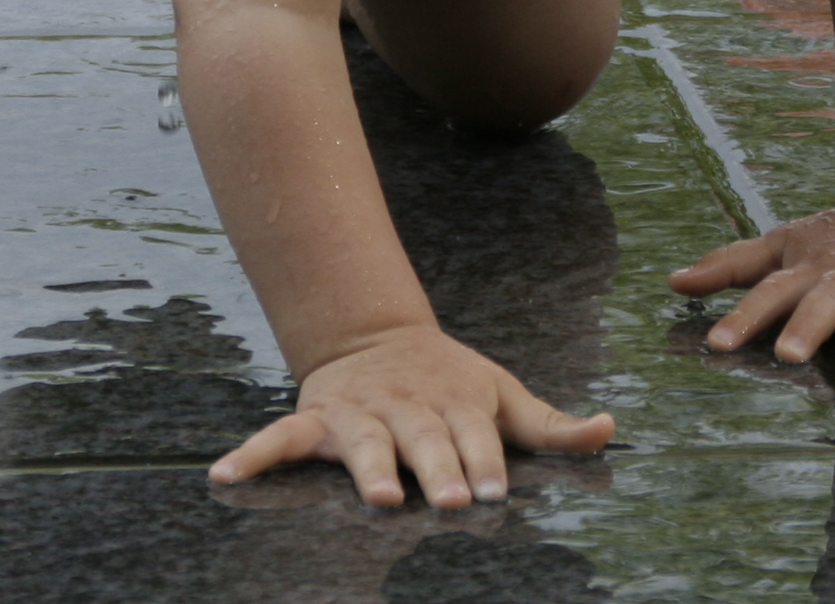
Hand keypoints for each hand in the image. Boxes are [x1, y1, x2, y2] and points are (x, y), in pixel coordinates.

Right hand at [207, 324, 615, 508]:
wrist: (378, 335)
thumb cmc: (452, 381)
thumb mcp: (504, 394)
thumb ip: (552, 424)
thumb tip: (610, 428)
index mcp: (458, 403)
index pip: (475, 436)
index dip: (484, 460)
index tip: (492, 489)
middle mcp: (410, 408)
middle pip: (425, 441)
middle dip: (437, 468)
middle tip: (449, 499)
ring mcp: (361, 414)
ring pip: (365, 442)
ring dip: (368, 468)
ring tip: (376, 497)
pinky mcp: (317, 420)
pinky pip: (279, 438)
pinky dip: (251, 456)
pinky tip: (224, 478)